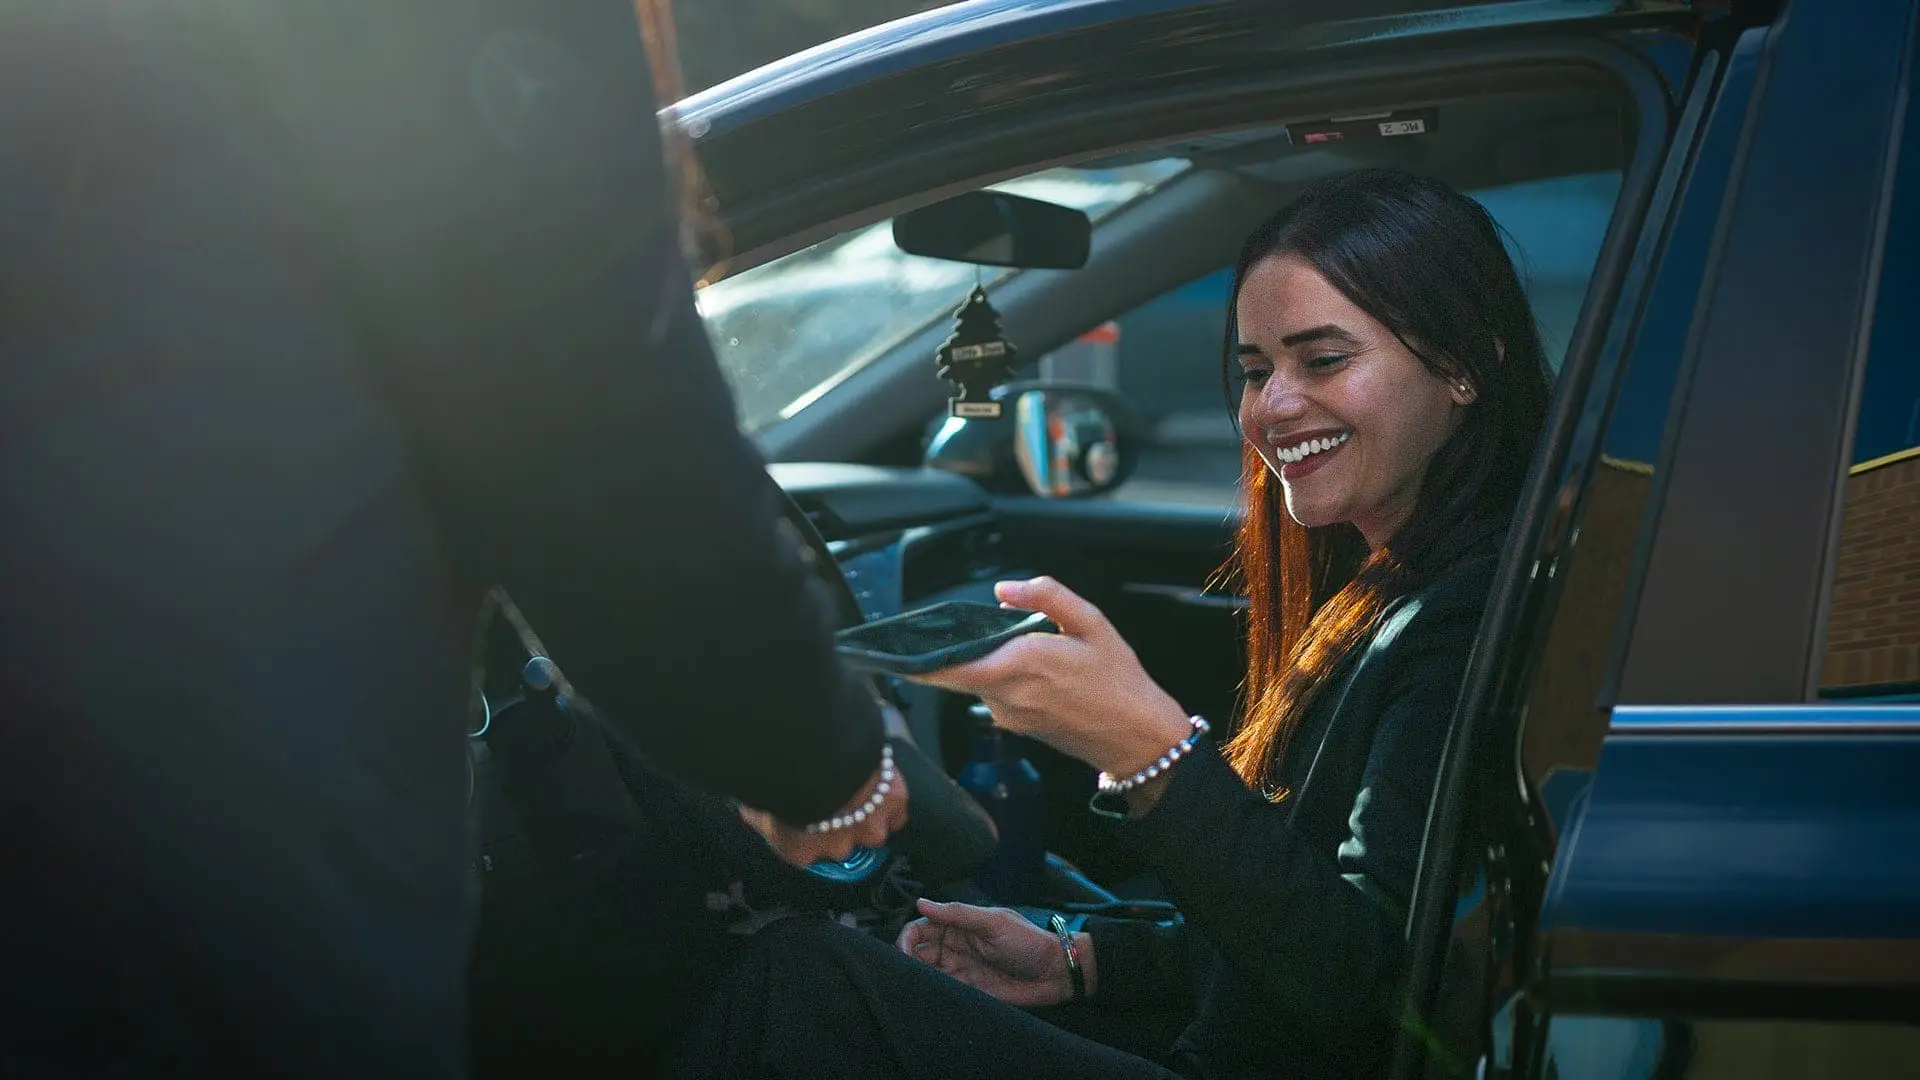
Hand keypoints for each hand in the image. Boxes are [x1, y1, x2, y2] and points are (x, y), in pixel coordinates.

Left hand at [738, 760, 908, 866]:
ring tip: (859, 793)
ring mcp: (869, 828)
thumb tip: (747, 811)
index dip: (803, 830)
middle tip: (831, 797)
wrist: (815, 753)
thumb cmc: (782, 779)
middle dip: (837, 825)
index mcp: (801, 852)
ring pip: (873, 831)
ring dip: (867, 815)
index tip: (802, 812)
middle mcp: (838, 848)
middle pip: (840, 845)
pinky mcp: (893, 805)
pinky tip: (882, 789)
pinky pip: (896, 813)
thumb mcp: (758, 802)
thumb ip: (756, 813)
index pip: (803, 852)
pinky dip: (890, 802)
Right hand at [896, 899, 1093, 1006]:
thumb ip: (958, 914)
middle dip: (904, 960)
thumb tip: (921, 902)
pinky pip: (941, 992)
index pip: (920, 928)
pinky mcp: (967, 992)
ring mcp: (960, 970)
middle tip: (902, 973)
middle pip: (917, 952)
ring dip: (915, 978)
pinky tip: (925, 998)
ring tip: (912, 987)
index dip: (906, 938)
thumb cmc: (1029, 942)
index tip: (902, 952)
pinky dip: (930, 994)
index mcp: (959, 925)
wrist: (1055, 973)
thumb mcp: (994, 922)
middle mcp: (955, 947)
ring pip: (925, 973)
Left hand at [903, 577, 1192, 778]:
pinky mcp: (1015, 725)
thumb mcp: (1093, 623)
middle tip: (996, 629)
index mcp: (1024, 663)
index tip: (897, 650)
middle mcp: (1009, 694)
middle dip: (965, 647)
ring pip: (977, 680)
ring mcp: (1009, 715)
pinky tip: (1039, 673)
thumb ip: (1047, 597)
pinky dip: (1003, 677)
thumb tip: (1006, 589)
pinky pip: (993, 694)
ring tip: (1034, 650)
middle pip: (959, 670)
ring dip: (990, 661)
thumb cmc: (1119, 681)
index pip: (952, 666)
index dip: (920, 660)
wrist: (1135, 736)